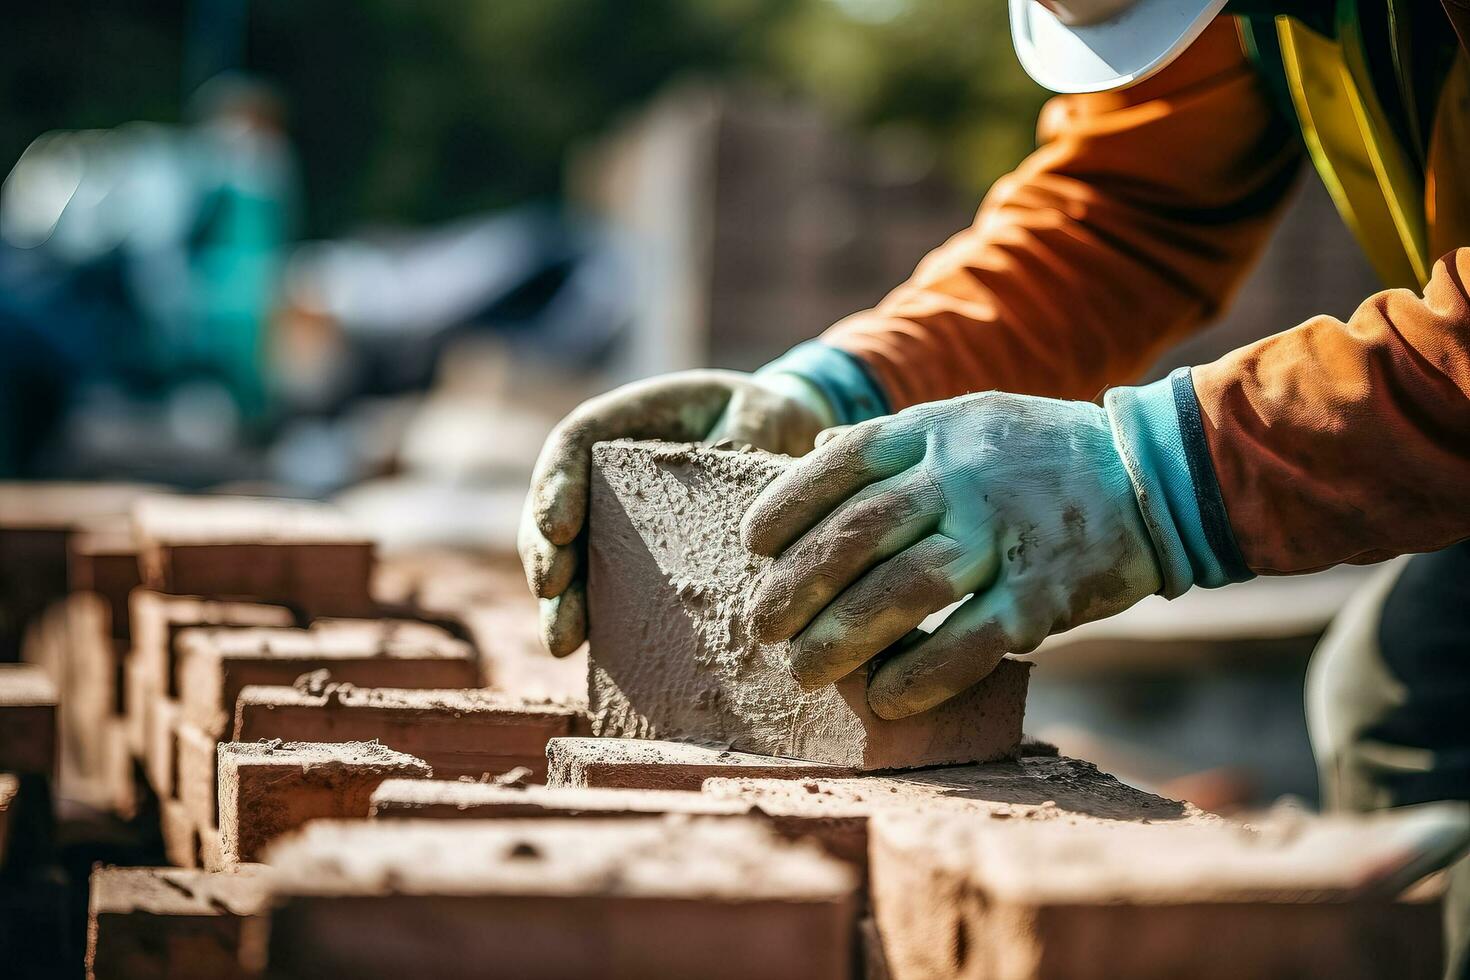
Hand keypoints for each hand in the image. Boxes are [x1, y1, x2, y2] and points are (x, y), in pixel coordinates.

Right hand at [519, 368, 832, 654]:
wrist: (770, 440)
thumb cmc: (759, 417)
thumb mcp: (762, 412)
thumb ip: (748, 434)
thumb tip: (737, 474)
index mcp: (622, 423)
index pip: (573, 443)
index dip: (556, 484)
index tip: (556, 526)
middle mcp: (600, 471)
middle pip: (552, 508)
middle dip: (545, 553)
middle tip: (551, 590)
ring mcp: (609, 517)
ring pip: (565, 556)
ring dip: (558, 600)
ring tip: (563, 640)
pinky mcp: (627, 557)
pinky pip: (597, 586)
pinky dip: (587, 615)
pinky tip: (586, 650)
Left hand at [741, 390, 1164, 717]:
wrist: (1151, 478)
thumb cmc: (1036, 455)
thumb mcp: (963, 421)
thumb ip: (893, 446)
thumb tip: (812, 464)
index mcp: (935, 429)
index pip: (839, 464)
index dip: (786, 505)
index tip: (752, 546)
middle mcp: (962, 476)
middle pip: (858, 535)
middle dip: (797, 587)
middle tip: (760, 626)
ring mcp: (1002, 535)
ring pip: (902, 591)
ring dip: (842, 638)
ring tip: (803, 670)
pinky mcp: (1042, 594)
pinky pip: (969, 643)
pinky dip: (919, 676)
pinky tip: (882, 698)